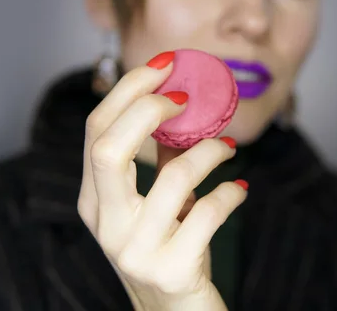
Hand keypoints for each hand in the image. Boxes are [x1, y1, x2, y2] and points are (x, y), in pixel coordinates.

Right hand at [77, 57, 246, 310]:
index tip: (165, 65)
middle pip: (109, 147)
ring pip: (172, 177)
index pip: (96, 131)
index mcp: (95, 201)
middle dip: (149, 107)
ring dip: (209, 152)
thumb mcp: (155, 204)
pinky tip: (241, 188)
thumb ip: (159, 160)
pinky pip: (210, 213)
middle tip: (188, 96)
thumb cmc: (169, 248)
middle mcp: (105, 225)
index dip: (129, 91)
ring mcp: (135, 251)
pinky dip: (232, 192)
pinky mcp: (173, 270)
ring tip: (227, 148)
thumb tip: (179, 106)